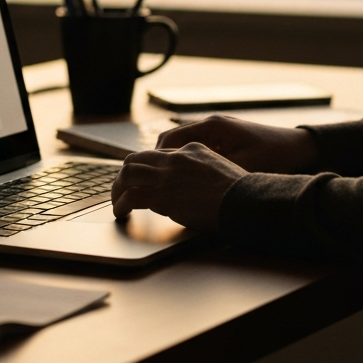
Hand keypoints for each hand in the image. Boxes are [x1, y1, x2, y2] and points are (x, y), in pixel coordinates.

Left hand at [111, 142, 246, 231]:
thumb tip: (194, 189)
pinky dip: (121, 205)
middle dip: (125, 174)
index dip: (147, 168)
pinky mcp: (162, 195)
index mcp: (193, 149)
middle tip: (122, 189)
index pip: (159, 154)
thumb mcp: (222, 170)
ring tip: (117, 202)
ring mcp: (167, 175)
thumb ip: (203, 173)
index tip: (143, 180)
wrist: (245, 200)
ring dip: (118, 188)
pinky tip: (120, 213)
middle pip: (137, 158)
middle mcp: (177, 158)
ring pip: (128, 174)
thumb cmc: (241, 193)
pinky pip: (131, 196)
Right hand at [155, 115, 317, 174]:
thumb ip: (212, 173)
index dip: (156, 159)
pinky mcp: (223, 140)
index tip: (151, 179)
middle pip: (171, 141)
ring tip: (167, 185)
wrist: (298, 148)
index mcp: (212, 126)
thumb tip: (185, 187)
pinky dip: (187, 162)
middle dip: (160, 162)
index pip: (170, 139)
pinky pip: (196, 148)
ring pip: (182, 145)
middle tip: (154, 184)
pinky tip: (189, 181)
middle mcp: (210, 124)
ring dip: (173, 163)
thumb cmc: (273, 155)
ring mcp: (216, 131)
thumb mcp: (242, 167)